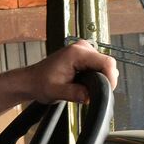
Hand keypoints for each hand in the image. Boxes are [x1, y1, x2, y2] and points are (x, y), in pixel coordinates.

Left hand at [0, 40, 118, 117]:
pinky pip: (99, 65)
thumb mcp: (56, 91)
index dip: (110, 77)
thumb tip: (90, 96)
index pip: (106, 62)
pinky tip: (85, 83)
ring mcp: (84, 50)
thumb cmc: (40, 83)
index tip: (107, 91)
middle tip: (93, 93)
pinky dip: (96, 76)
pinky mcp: (84, 55)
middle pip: (107, 63)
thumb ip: (74, 93)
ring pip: (104, 65)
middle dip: (105, 80)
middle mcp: (82, 48)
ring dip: (100, 78)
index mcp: (76, 53)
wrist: (32, 80)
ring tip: (86, 88)